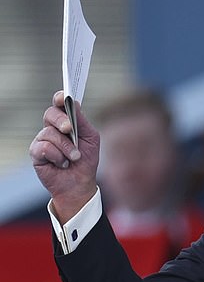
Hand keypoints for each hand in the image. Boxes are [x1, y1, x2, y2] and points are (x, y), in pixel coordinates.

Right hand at [30, 90, 99, 222]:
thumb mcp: (91, 139)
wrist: (80, 184)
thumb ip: (82, 121)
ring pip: (50, 133)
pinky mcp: (36, 152)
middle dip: (62, 121)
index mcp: (67, 121)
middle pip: (51, 114)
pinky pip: (44, 147)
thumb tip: (74, 103)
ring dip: (66, 147)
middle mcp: (52, 128)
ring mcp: (43, 139)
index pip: (59, 104)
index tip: (64, 98)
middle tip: (70, 129)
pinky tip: (62, 163)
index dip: (60, 98)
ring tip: (74, 158)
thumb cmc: (86, 160)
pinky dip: (57, 156)